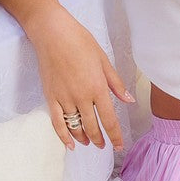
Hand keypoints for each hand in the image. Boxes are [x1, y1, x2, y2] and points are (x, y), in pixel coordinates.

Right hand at [29, 5, 134, 151]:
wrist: (53, 34)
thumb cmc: (81, 42)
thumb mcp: (103, 60)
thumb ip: (115, 83)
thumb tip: (129, 100)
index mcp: (98, 88)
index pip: (109, 120)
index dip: (115, 136)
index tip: (119, 146)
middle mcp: (81, 97)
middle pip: (92, 127)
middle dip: (100, 139)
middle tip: (104, 146)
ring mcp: (64, 99)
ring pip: (75, 127)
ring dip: (84, 138)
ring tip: (89, 143)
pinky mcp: (50, 97)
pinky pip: (57, 122)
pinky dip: (63, 136)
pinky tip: (70, 144)